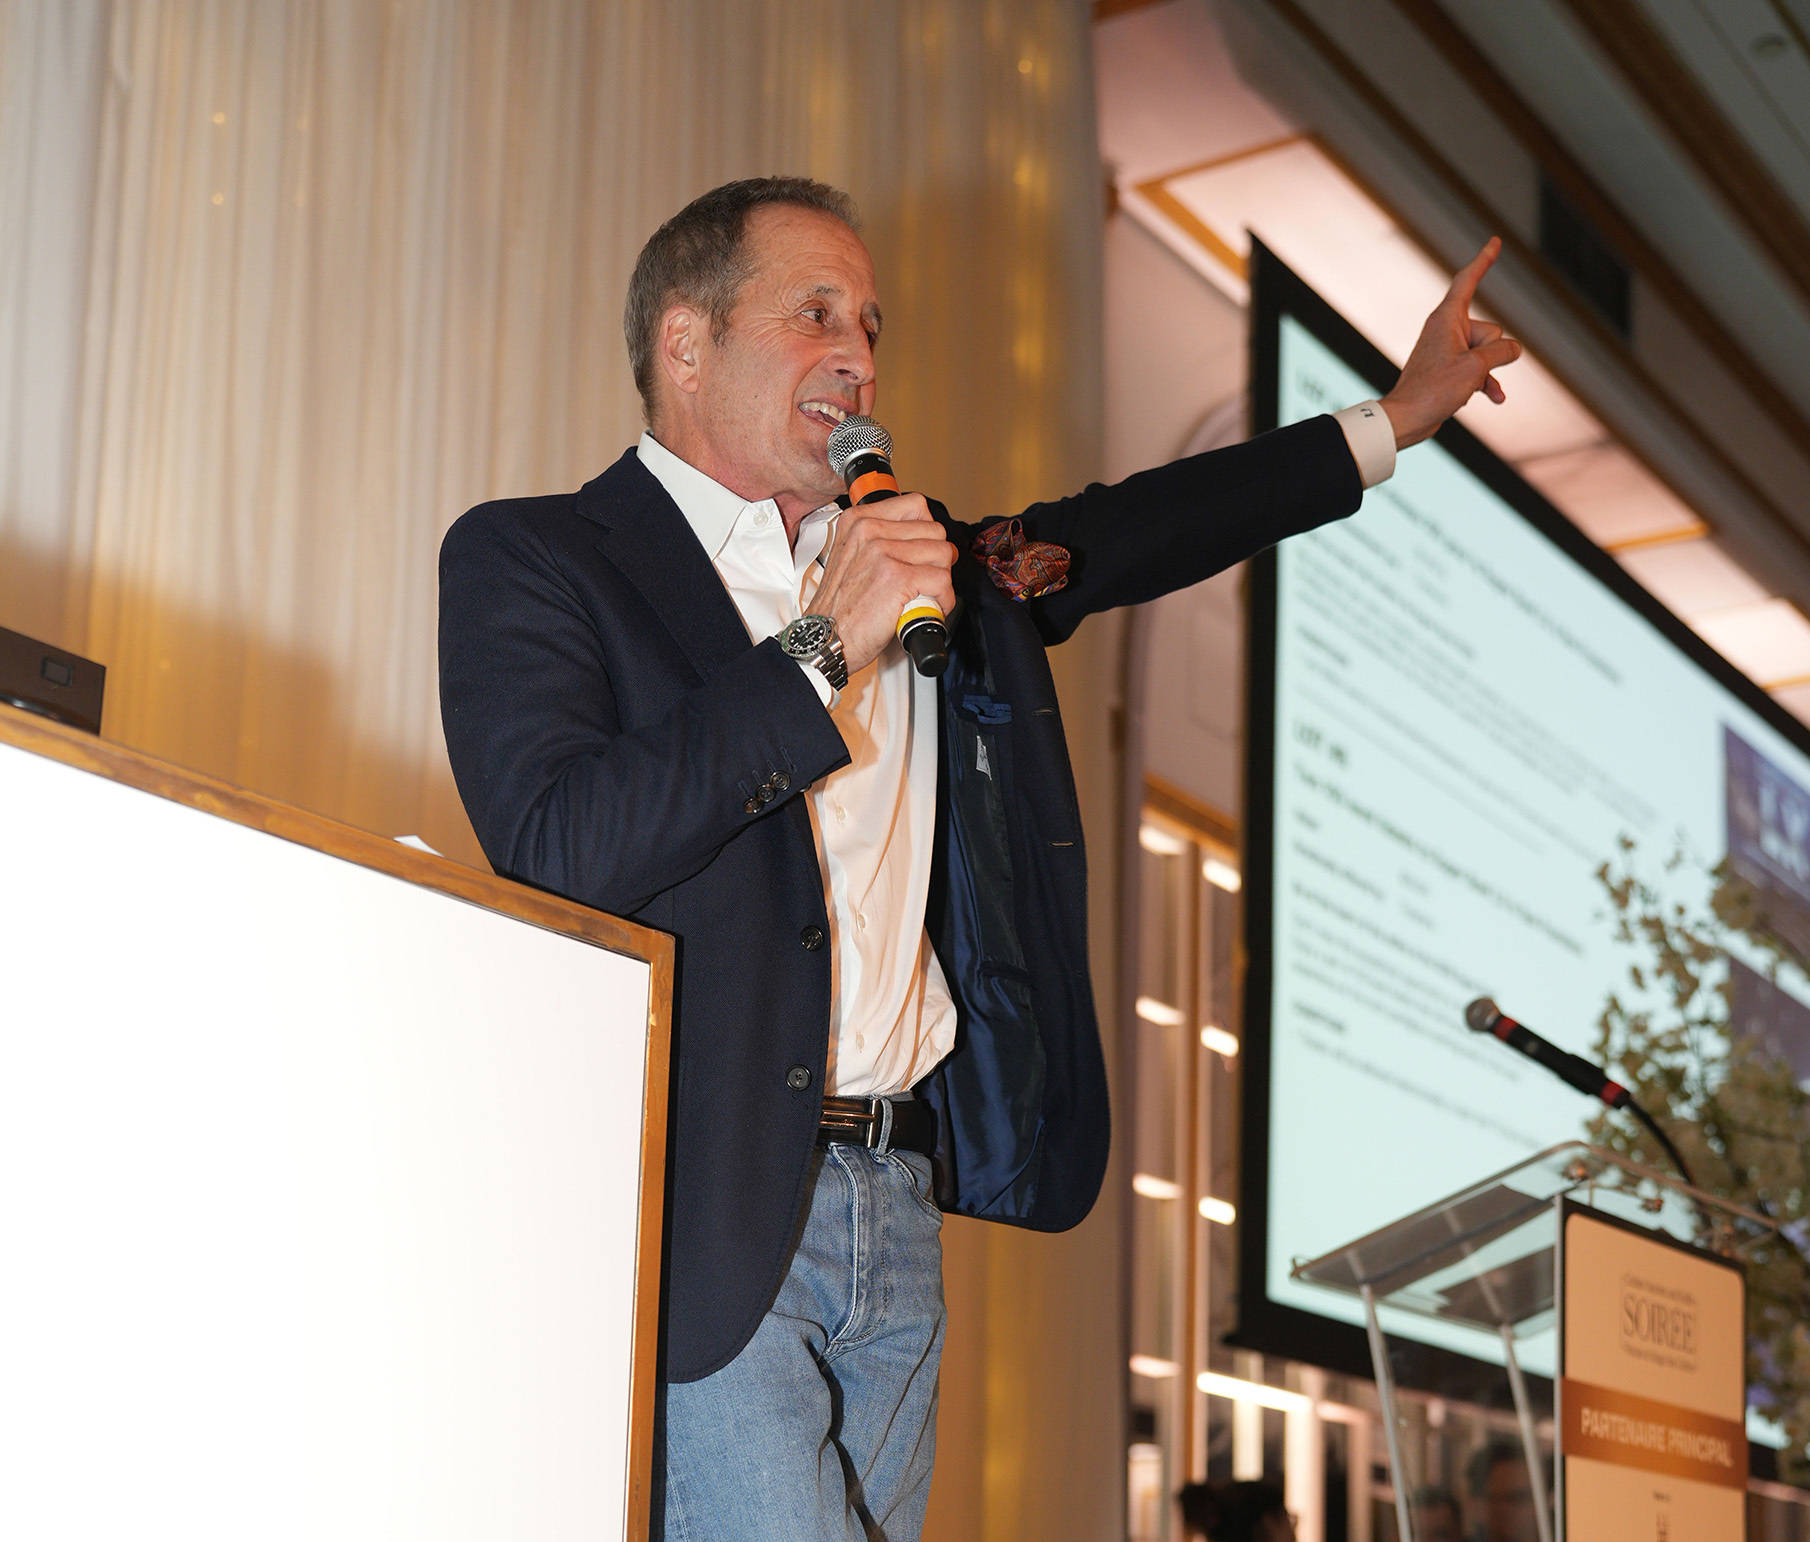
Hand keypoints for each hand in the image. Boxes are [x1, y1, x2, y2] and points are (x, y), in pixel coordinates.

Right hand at [811, 493, 956, 675]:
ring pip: (943, 554)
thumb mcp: (852, 556)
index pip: (916, 506)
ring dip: (941, 580)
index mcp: (858, 520)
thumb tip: (925, 539)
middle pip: (935, 530)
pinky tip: (927, 607)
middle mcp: (869, 531)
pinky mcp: (898, 578)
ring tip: (924, 595)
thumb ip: (882, 539)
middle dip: (937, 558)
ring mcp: (882, 553)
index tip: (922, 552)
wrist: (825, 639)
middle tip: (923, 580)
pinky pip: (942, 580)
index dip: (927, 532)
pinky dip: (942, 600)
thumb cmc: (840, 607)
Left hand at [1380, 237, 1523, 450]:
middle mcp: (1447, 329)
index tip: (1495, 241)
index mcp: (1447, 318)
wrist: (1407, 419)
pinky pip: (1481, 369)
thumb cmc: (1433, 391)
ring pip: (1489, 353)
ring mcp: (1450, 350)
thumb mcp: (1475, 368)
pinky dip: (1487, 383)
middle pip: (1491, 330)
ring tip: (1463, 387)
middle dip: (1489, 354)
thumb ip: (1502, 352)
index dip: (1483, 260)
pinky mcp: (1451, 369)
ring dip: (1487, 373)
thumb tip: (1514, 350)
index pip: (1468, 280)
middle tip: (1460, 371)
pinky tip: (1493, 398)